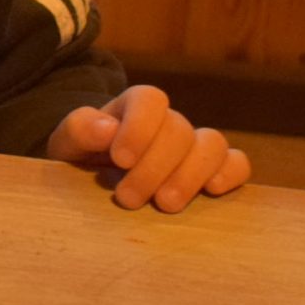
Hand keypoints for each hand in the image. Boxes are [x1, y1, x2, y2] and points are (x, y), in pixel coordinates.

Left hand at [46, 85, 249, 211]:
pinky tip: (213, 191)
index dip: (139, 126)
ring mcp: (194, 145)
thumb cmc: (84, 156)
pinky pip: (236, 163)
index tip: (120, 159)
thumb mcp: (68, 143)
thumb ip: (80, 129)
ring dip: (190, 175)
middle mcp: (169, 122)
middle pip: (178, 130)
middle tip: (128, 198)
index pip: (149, 100)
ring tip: (166, 204)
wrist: (97, 178)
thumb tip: (106, 129)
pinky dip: (231, 173)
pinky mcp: (214, 169)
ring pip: (211, 144)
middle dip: (154, 167)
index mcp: (135, 107)